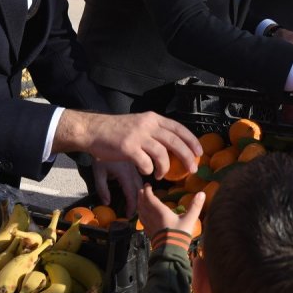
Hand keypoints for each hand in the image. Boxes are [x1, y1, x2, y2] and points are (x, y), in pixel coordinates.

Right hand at [55, 111, 201, 179]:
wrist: (93, 130)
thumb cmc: (116, 130)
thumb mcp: (139, 123)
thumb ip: (155, 131)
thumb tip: (174, 146)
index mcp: (153, 118)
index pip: (179, 128)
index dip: (191, 140)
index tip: (199, 152)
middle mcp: (148, 125)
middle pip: (175, 142)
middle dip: (187, 157)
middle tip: (191, 169)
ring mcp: (138, 136)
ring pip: (162, 154)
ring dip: (165, 168)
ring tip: (161, 174)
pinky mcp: (128, 147)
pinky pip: (146, 163)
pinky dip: (148, 169)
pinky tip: (145, 171)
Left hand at [91, 160, 142, 212]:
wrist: (102, 137)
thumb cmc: (99, 156)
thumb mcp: (98, 172)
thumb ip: (102, 188)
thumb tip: (107, 202)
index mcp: (125, 173)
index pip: (131, 193)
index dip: (131, 206)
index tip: (129, 215)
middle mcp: (133, 170)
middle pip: (140, 190)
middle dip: (139, 203)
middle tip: (134, 213)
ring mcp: (136, 166)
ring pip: (142, 183)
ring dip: (141, 195)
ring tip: (136, 205)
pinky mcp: (136, 164)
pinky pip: (141, 177)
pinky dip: (140, 187)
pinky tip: (136, 191)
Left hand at [137, 185, 203, 239]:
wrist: (171, 251)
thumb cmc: (179, 234)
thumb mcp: (190, 219)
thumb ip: (195, 206)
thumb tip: (202, 193)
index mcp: (160, 211)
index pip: (150, 198)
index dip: (147, 191)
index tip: (147, 185)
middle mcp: (152, 217)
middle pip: (143, 204)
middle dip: (142, 196)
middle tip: (141, 190)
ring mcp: (149, 225)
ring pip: (141, 212)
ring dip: (140, 205)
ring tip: (140, 200)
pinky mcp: (149, 232)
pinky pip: (142, 220)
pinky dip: (141, 214)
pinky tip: (142, 216)